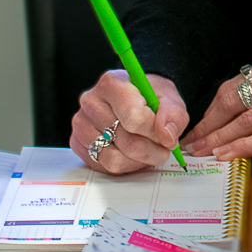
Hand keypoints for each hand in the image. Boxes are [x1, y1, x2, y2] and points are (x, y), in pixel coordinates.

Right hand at [70, 70, 187, 175]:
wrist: (134, 101)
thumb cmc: (148, 98)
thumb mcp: (169, 98)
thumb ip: (173, 114)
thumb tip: (166, 136)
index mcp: (112, 83)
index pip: (134, 116)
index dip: (155, 132)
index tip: (166, 135)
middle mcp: (91, 102)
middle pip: (126, 141)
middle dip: (152, 150)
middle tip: (163, 148)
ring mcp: (81, 124)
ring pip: (115, 159)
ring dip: (139, 161)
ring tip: (148, 151)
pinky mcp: (78, 144)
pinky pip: (105, 167)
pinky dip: (125, 166)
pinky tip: (131, 153)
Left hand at [184, 56, 251, 160]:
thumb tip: (230, 116)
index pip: (233, 87)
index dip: (210, 111)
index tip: (198, 128)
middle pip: (234, 102)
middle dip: (209, 126)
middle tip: (193, 143)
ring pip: (247, 121)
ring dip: (220, 140)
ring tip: (204, 153)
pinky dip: (243, 148)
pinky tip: (228, 155)